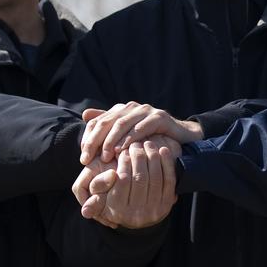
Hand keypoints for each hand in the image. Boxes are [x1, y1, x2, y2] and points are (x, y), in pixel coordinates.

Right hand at [74, 136, 178, 228]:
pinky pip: (170, 180)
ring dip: (152, 156)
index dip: (123, 162)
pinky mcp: (168, 204)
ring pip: (155, 177)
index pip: (122, 180)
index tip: (123, 149)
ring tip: (147, 143)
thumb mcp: (101, 195)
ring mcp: (154, 210)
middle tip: (137, 143)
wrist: (141, 212)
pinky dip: (167, 163)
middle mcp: (137, 215)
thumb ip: (96, 188)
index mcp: (119, 211)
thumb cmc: (116, 197)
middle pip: (139, 178)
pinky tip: (162, 150)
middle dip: (138, 156)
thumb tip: (98, 190)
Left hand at [80, 103, 202, 165]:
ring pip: (122, 124)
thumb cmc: (153, 139)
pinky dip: (129, 139)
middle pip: (107, 122)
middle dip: (95, 141)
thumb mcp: (128, 136)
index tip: (83, 157)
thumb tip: (85, 115)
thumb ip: (109, 126)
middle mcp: (132, 107)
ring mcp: (146, 110)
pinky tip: (122, 151)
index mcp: (122, 110)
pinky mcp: (159, 117)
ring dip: (111, 142)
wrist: (183, 138)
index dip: (88, 138)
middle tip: (87, 159)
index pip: (98, 122)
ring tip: (104, 157)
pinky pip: (141, 128)